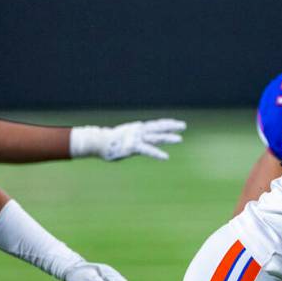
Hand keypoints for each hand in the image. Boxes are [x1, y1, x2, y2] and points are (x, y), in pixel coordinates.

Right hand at [70, 119, 186, 160]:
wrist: (98, 142)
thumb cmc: (109, 143)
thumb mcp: (124, 139)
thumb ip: (133, 141)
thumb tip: (134, 144)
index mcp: (137, 129)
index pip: (155, 125)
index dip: (166, 124)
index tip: (176, 123)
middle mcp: (139, 131)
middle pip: (158, 128)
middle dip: (171, 126)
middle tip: (183, 125)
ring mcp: (137, 138)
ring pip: (155, 137)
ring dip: (168, 138)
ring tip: (180, 139)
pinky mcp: (133, 147)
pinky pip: (147, 150)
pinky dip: (156, 154)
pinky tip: (165, 157)